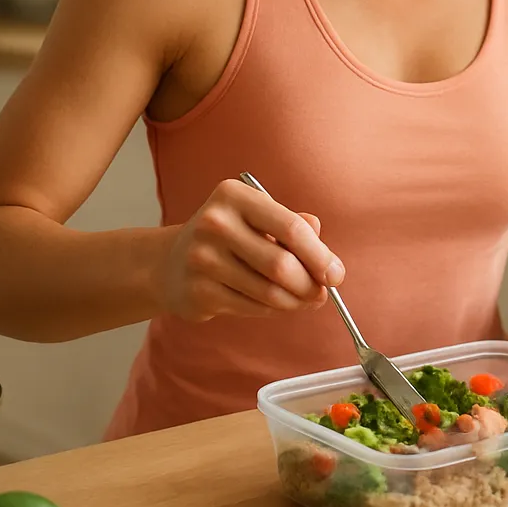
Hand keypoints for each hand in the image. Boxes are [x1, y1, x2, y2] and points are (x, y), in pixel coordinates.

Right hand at [160, 178, 343, 320]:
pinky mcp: (198, 291)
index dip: (320, 256)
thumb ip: (295, 228)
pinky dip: (273, 310)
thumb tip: (328, 261)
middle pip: (282, 265)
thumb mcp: (259, 219)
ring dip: (295, 302)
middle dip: (310, 285)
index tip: (336, 275)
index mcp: (234, 196)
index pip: (291, 228)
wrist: (171, 262)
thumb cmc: (231, 238)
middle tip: (322, 294)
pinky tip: (275, 304)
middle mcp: (215, 223)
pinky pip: (253, 308)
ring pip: (269, 292)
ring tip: (303, 300)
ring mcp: (202, 258)